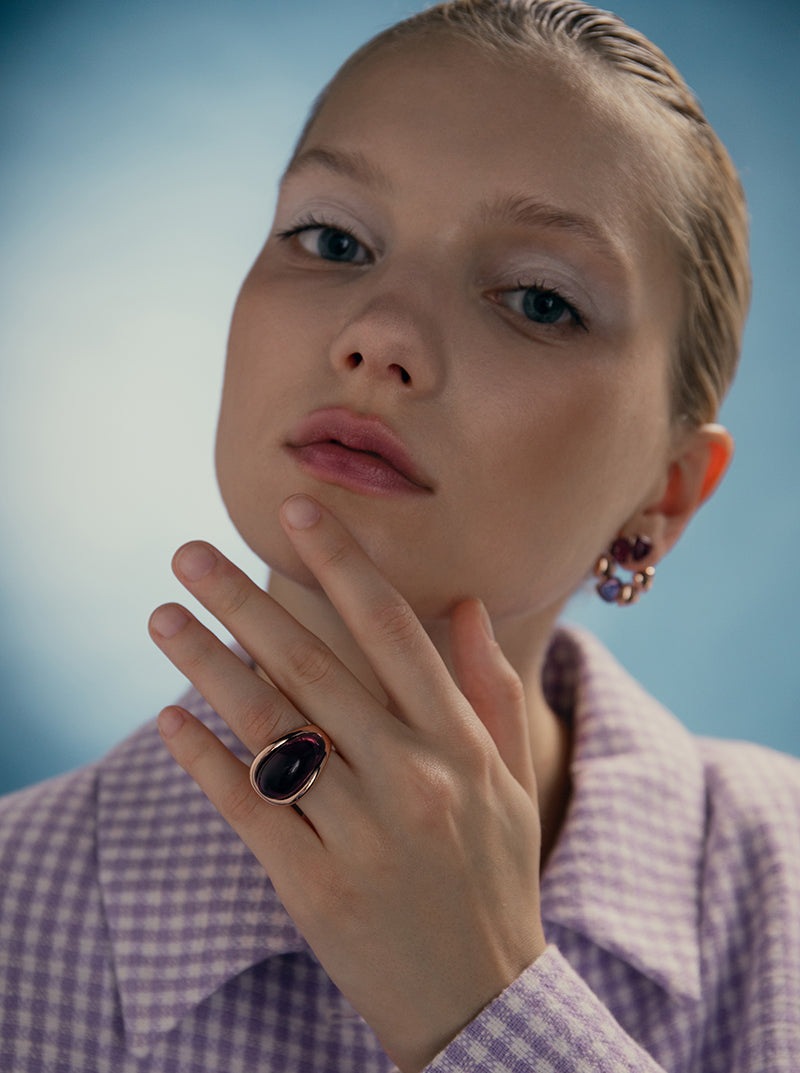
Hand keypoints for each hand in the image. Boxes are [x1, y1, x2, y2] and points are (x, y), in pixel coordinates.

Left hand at [148, 494, 546, 1071]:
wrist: (480, 1002)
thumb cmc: (494, 878)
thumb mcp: (508, 780)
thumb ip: (490, 686)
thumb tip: (467, 604)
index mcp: (459, 746)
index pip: (393, 632)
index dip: (342, 564)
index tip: (296, 509)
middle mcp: (411, 779)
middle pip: (314, 669)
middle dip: (244, 601)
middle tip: (188, 552)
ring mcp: (360, 835)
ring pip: (270, 730)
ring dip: (207, 665)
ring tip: (162, 617)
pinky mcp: (312, 887)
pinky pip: (248, 808)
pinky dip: (205, 759)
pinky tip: (171, 719)